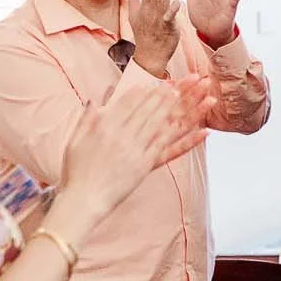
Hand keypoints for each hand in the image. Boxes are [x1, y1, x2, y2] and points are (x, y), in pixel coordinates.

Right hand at [57, 74, 211, 216]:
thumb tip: (95, 101)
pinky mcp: (145, 166)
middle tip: (186, 81)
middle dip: (169, 93)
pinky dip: (189, 140)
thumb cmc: (75, 172)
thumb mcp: (75, 140)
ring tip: (199, 96)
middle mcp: (122, 135)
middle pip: (150, 109)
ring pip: (163, 124)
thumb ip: (86, 118)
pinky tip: (204, 131)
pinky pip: (170, 149)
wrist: (83, 200)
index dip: (145, 91)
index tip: (157, 83)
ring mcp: (136, 150)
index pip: (128, 102)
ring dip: (184, 108)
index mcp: (104, 126)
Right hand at [129, 0, 180, 75]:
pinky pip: (170, 18)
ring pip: (162, 1)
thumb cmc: (144, 35)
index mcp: (145, 7)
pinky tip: (178, 2)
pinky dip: (173, 10)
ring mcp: (158, 19)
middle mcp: (151, 11)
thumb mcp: (134, 16)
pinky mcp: (167, 27)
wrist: (150, 55)